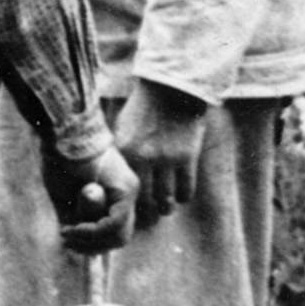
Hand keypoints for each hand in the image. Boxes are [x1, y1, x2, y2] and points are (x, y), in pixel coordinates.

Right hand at [45, 119, 139, 257]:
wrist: (64, 132)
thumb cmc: (59, 160)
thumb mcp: (64, 195)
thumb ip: (73, 216)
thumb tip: (73, 237)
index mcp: (117, 194)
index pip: (114, 230)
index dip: (93, 242)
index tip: (70, 241)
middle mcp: (129, 193)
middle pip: (121, 235)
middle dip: (95, 246)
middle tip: (71, 243)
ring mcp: (130, 191)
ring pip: (119, 233)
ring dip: (92, 239)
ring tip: (68, 233)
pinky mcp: (125, 189)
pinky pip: (113, 223)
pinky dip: (92, 231)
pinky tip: (73, 228)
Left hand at [106, 77, 214, 229]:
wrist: (171, 90)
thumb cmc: (144, 110)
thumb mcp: (123, 129)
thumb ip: (121, 154)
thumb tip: (116, 178)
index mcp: (123, 152)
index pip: (122, 189)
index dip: (124, 203)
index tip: (126, 209)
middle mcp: (143, 159)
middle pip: (144, 199)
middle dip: (146, 211)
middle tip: (148, 215)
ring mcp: (167, 160)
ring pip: (166, 200)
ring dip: (165, 207)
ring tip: (164, 208)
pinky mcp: (187, 159)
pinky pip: (185, 191)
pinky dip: (182, 197)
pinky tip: (179, 195)